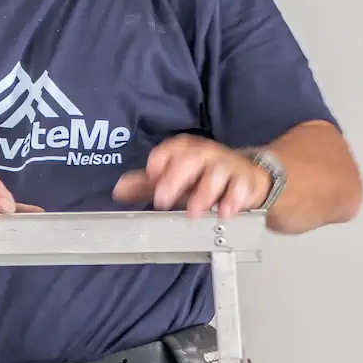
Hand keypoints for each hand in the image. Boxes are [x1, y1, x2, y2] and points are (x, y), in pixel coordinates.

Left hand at [111, 135, 269, 219]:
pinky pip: (240, 186)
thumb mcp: (173, 179)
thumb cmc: (201, 178)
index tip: (151, 177)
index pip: (169, 150)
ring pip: (216, 173)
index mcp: (184, 149)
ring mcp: (226, 165)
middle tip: (162, 200)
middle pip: (190, 159)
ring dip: (203, 193)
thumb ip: (146, 185)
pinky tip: (225, 212)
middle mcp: (204, 153)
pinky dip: (233, 200)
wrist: (245, 178)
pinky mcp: (244, 180)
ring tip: (193, 212)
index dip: (159, 162)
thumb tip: (118, 190)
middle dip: (175, 179)